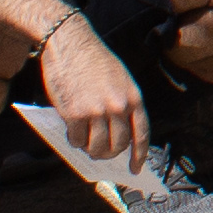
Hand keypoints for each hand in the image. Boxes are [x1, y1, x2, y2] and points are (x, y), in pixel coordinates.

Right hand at [37, 15, 145, 161]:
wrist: (71, 42)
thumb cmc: (94, 60)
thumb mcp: (119, 79)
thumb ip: (122, 105)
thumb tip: (116, 136)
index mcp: (133, 98)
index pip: (141, 135)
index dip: (139, 155)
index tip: (136, 169)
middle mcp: (118, 107)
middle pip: (118, 145)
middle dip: (109, 154)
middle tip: (100, 153)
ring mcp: (96, 112)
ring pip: (96, 147)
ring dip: (90, 149)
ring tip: (84, 142)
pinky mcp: (74, 114)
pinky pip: (76, 139)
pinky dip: (73, 140)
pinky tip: (71, 131)